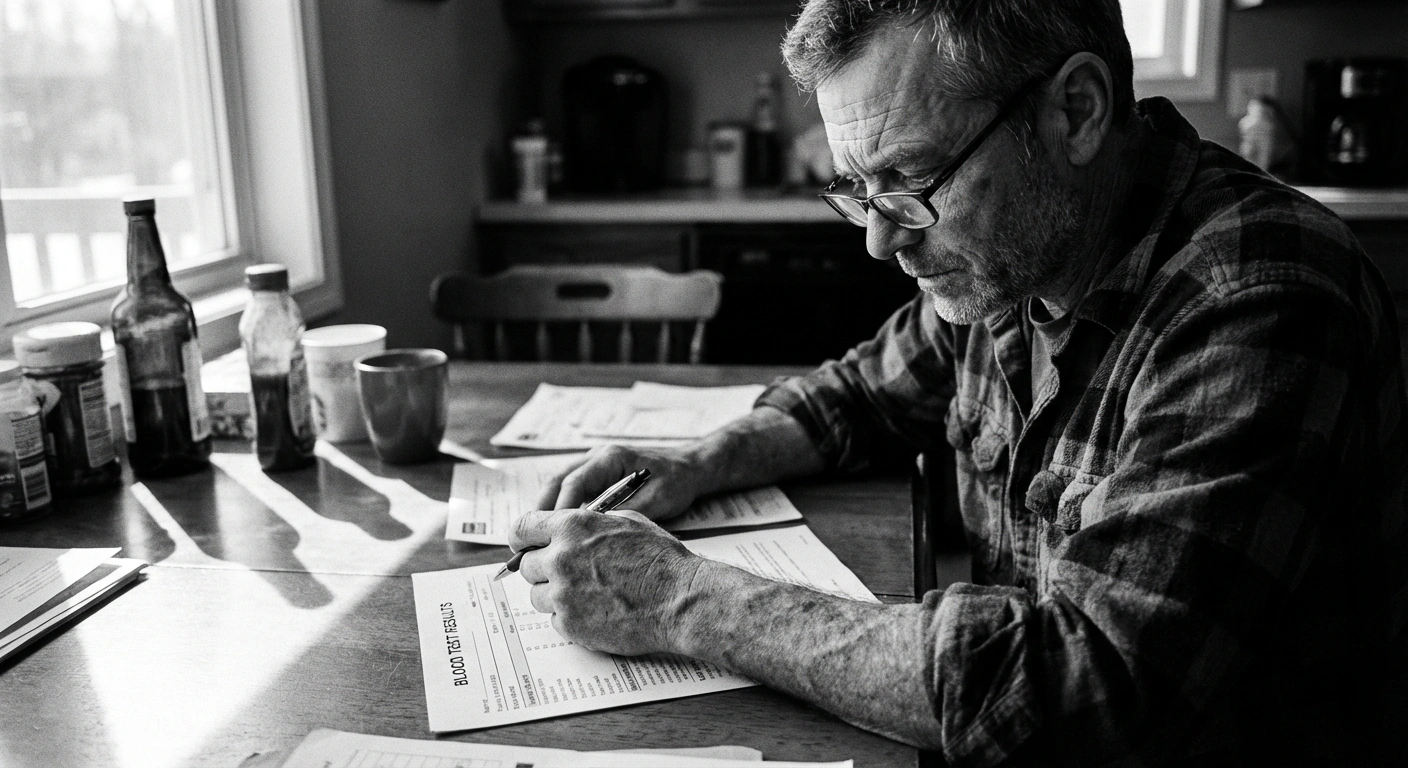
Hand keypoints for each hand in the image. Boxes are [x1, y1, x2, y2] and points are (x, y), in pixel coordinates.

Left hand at [511, 507, 704, 655]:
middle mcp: (560, 559)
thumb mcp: (626, 521)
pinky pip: (555, 620)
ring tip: (588, 594)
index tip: (525, 546)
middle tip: (570, 573)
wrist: (679, 599)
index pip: (521, 528)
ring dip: (555, 595)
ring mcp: (562, 595)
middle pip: (527, 566)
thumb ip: (589, 522)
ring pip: (537, 595)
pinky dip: (571, 617)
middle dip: (544, 569)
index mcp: (571, 527)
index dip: (522, 538)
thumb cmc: (659, 559)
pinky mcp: (570, 624)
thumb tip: (570, 527)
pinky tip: (597, 610)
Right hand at [536, 444, 705, 521]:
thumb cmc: (677, 481)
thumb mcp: (658, 499)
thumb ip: (628, 513)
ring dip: (546, 507)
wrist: (690, 468)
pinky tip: (554, 529)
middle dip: (542, 507)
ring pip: (560, 482)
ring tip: (535, 535)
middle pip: (558, 479)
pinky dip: (559, 506)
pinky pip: (571, 488)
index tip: (553, 533)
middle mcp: (598, 456)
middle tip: (531, 535)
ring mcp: (595, 463)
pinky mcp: (597, 474)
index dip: (561, 508)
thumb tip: (599, 532)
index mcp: (611, 457)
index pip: (576, 481)